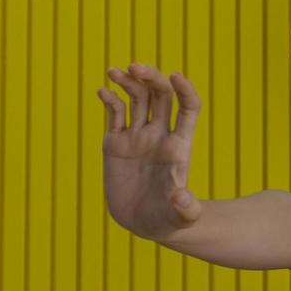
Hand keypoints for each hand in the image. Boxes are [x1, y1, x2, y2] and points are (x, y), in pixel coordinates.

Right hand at [98, 63, 203, 240]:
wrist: (146, 223)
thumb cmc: (169, 220)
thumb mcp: (181, 217)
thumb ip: (185, 208)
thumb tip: (182, 199)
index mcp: (179, 146)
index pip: (187, 108)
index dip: (184, 90)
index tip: (175, 76)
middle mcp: (159, 136)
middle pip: (160, 96)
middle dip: (151, 78)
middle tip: (135, 66)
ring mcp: (137, 138)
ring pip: (136, 100)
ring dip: (128, 81)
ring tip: (115, 70)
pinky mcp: (116, 144)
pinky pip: (115, 115)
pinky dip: (109, 100)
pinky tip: (103, 90)